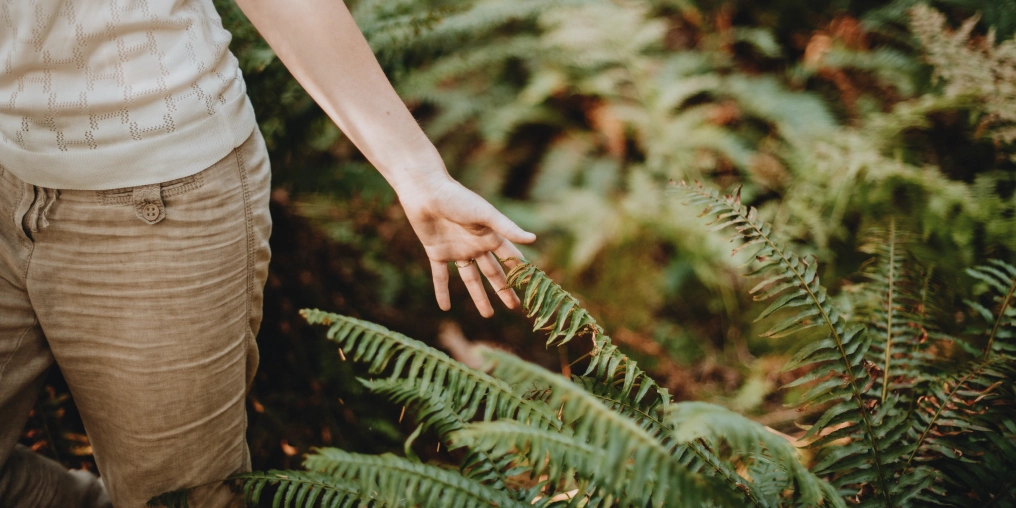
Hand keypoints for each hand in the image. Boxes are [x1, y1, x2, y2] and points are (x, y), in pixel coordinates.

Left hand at [398, 174, 535, 316]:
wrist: (425, 192)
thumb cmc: (457, 198)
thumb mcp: (485, 214)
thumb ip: (507, 228)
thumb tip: (533, 239)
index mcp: (490, 236)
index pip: (510, 258)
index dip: (521, 272)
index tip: (533, 287)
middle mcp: (476, 245)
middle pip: (493, 273)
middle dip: (504, 290)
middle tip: (515, 307)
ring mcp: (457, 250)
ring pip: (471, 279)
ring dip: (479, 297)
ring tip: (488, 315)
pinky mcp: (436, 252)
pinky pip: (440, 276)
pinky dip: (442, 291)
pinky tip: (445, 307)